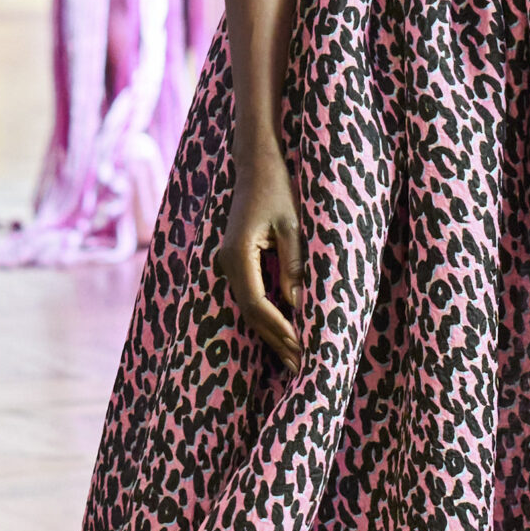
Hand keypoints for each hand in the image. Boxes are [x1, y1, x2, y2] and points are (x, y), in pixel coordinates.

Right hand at [218, 146, 303, 371]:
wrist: (257, 163)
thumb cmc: (278, 189)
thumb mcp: (293, 225)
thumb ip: (295, 264)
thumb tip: (299, 305)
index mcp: (238, 254)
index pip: (258, 303)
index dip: (279, 328)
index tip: (302, 347)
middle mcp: (227, 262)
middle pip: (251, 312)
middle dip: (277, 339)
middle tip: (302, 367)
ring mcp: (228, 262)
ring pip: (250, 307)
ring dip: (272, 332)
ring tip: (295, 357)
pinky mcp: (236, 260)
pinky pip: (251, 296)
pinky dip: (269, 316)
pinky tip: (285, 330)